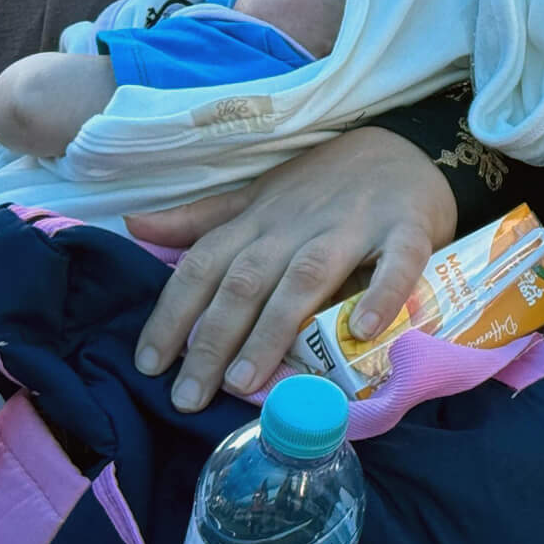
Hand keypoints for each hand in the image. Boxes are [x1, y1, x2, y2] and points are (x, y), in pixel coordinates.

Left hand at [124, 126, 455, 410]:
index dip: (173, 312)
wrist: (406, 147)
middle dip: (213, 338)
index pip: (205, 263)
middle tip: (189, 396)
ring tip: (246, 382)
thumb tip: (135, 227)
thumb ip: (204, 220)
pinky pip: (396, 262)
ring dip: (273, 327)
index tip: (149, 365)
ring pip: (307, 276)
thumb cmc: (325, 184)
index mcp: (261, 219)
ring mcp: (354, 225)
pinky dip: (382, 294)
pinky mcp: (408, 229)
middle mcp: (299, 223)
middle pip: (247, 279)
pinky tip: (363, 330)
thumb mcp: (261, 196)